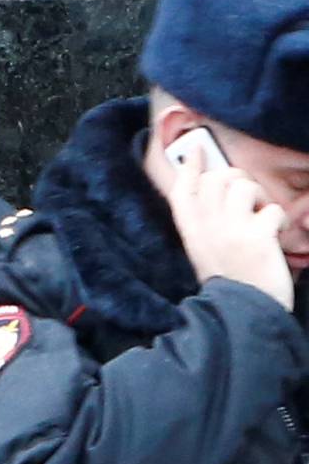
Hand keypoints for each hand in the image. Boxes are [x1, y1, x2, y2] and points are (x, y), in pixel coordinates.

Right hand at [166, 150, 292, 310]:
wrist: (243, 313)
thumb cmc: (229, 281)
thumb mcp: (206, 252)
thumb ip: (206, 223)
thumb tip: (212, 187)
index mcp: (191, 234)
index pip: (182, 191)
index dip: (189, 167)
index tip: (196, 150)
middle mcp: (206, 229)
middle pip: (216, 179)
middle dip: (236, 180)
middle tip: (248, 200)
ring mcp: (230, 232)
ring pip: (243, 186)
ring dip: (259, 197)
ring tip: (261, 217)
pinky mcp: (256, 237)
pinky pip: (272, 209)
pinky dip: (280, 220)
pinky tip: (276, 236)